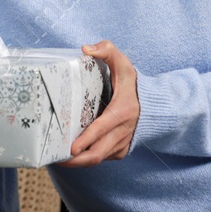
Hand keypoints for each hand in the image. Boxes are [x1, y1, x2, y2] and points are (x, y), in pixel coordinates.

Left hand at [60, 40, 138, 167]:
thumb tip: (85, 49)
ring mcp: (121, 144)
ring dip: (78, 162)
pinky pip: (102, 158)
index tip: (70, 149)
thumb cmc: (134, 84)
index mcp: (122, 112)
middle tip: (56, 159)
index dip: (85, 141)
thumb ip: (106, 50)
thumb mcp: (123, 64)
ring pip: (98, 159)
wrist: (154, 106)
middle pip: (97, 153)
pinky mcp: (120, 151)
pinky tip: (71, 156)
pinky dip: (86, 159)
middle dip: (76, 161)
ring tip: (57, 159)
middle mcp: (122, 132)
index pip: (101, 129)